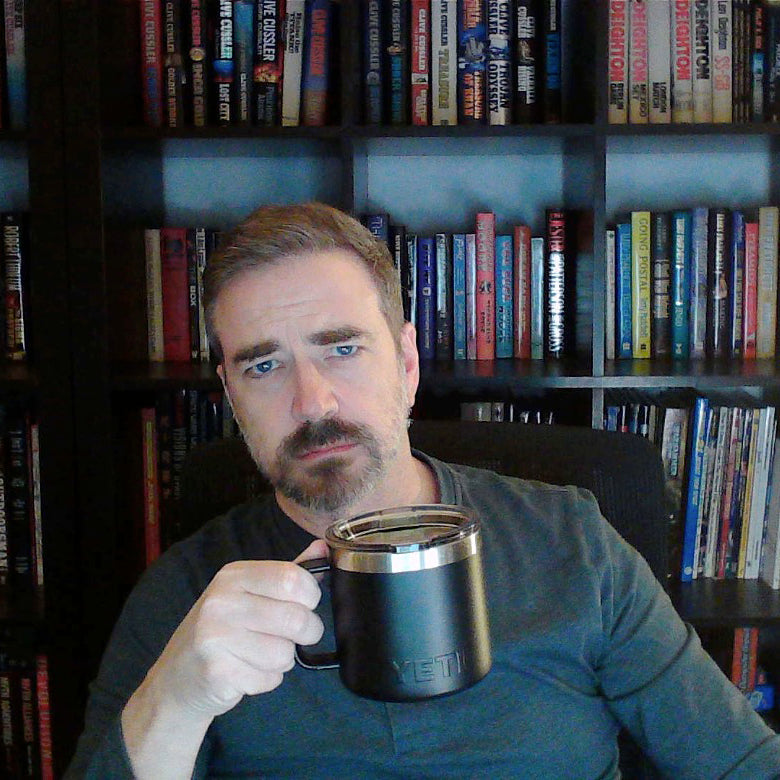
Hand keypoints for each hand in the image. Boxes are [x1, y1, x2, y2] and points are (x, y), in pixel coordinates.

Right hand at [143, 539, 326, 718]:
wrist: (176, 677)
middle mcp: (222, 601)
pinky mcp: (217, 672)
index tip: (305, 604)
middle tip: (292, 636)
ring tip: (259, 654)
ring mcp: (216, 637)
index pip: (293, 578)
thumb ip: (288, 572)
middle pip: (296, 618)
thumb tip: (324, 547)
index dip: (311, 596)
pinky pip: (270, 679)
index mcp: (234, 576)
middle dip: (306, 633)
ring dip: (283, 660)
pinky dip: (267, 680)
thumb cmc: (222, 629)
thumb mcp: (250, 592)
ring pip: (286, 653)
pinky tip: (245, 671)